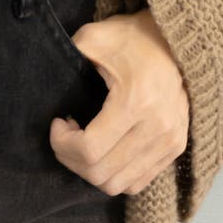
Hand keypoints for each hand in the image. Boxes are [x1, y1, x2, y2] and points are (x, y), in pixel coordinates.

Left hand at [49, 7, 189, 195]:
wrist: (175, 42)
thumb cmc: (131, 40)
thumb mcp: (94, 37)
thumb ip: (69, 55)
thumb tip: (47, 77)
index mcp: (135, 102)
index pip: (89, 150)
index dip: (62, 144)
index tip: (58, 123)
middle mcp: (158, 128)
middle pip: (100, 173)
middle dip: (71, 158)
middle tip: (67, 135)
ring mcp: (170, 142)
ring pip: (116, 185)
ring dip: (90, 169)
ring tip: (86, 142)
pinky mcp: (175, 149)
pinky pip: (135, 183)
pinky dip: (113, 174)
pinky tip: (105, 149)